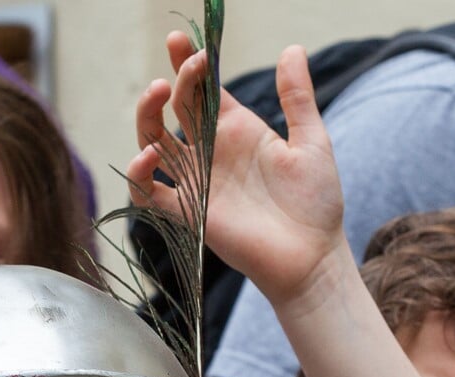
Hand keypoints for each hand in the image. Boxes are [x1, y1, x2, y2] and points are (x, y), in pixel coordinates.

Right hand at [127, 35, 345, 307]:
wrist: (312, 256)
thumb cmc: (317, 203)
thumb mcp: (311, 141)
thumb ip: (297, 97)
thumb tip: (293, 48)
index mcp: (238, 130)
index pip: (205, 89)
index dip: (191, 64)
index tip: (185, 42)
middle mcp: (212, 151)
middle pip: (177, 108)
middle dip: (173, 81)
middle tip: (181, 65)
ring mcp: (197, 181)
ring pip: (154, 141)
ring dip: (147, 116)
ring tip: (156, 94)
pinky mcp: (188, 213)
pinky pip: (149, 192)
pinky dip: (137, 175)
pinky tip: (147, 158)